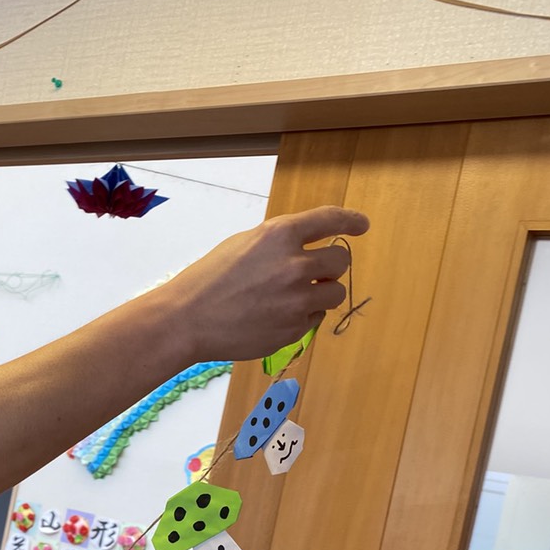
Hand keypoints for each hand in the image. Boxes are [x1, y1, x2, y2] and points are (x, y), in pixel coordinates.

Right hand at [160, 205, 370, 361]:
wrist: (187, 320)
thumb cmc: (208, 279)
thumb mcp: (243, 244)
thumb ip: (278, 243)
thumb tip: (304, 249)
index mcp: (280, 235)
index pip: (330, 220)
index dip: (351, 221)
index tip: (362, 225)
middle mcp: (295, 265)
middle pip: (340, 261)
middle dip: (331, 266)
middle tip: (316, 273)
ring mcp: (297, 300)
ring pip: (335, 293)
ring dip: (322, 293)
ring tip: (295, 298)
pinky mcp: (294, 329)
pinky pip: (315, 318)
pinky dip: (304, 316)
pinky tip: (276, 316)